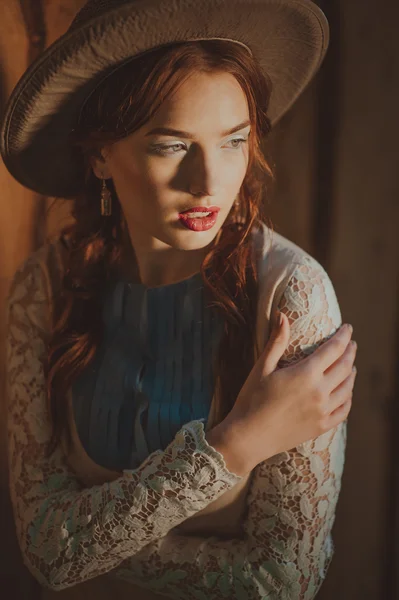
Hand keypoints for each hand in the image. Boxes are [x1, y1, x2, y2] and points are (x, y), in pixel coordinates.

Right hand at [221, 314, 356, 470]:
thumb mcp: (262, 367)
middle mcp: (320, 392)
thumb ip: (276, 341)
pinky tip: (346, 393)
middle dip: (350, 352)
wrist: (248, 437)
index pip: (334, 349)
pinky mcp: (321, 426)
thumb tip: (282, 315)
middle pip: (345, 367)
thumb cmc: (251, 400)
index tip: (348, 328)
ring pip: (348, 388)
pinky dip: (348, 398)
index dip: (343, 336)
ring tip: (350, 366)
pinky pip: (344, 410)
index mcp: (306, 374)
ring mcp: (323, 411)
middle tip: (351, 344)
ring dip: (351, 373)